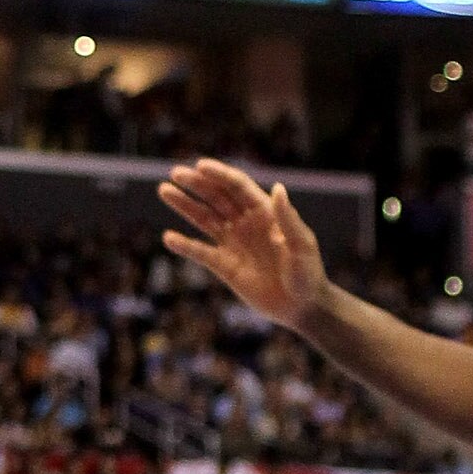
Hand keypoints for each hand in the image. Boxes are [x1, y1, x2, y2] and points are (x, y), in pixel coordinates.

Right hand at [158, 158, 328, 331]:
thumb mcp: (302, 244)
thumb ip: (288, 218)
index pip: (237, 187)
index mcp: (265, 212)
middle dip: (196, 184)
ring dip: (184, 205)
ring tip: (164, 191)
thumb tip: (278, 188)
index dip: (219, 175)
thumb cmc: (308, 273)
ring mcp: (233, 243)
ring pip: (204, 218)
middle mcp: (245, 222)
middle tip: (174, 174)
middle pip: (216, 197)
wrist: (302, 307)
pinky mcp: (224, 265)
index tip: (199, 166)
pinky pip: (200, 252)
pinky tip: (168, 237)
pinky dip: (184, 245)